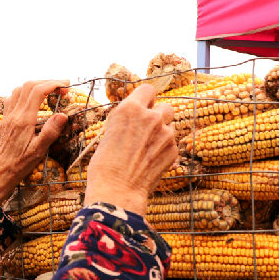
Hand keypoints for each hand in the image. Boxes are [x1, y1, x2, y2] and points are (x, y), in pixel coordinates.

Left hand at [0, 80, 69, 203]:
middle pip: (28, 86)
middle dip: (46, 81)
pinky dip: (23, 93)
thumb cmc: (21, 164)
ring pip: (19, 90)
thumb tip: (63, 115)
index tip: (66, 86)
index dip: (53, 84)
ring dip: (34, 86)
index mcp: (23, 120)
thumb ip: (50, 132)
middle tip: (62, 87)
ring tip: (49, 91)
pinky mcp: (5, 120)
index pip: (37, 91)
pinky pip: (12, 98)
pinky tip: (31, 100)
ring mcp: (7, 116)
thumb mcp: (39, 150)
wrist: (2, 172)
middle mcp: (14, 114)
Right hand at [83, 84, 176, 214]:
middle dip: (157, 116)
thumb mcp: (109, 132)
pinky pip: (171, 144)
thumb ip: (126, 120)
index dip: (145, 99)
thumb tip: (135, 117)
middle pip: (165, 106)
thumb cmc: (105, 164)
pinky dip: (163, 150)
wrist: (117, 190)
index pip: (148, 89)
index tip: (141, 108)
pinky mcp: (173, 150)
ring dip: (161, 134)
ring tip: (145, 149)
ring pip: (169, 126)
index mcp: (131, 109)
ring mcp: (166, 134)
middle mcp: (151, 117)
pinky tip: (149, 161)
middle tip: (146, 130)